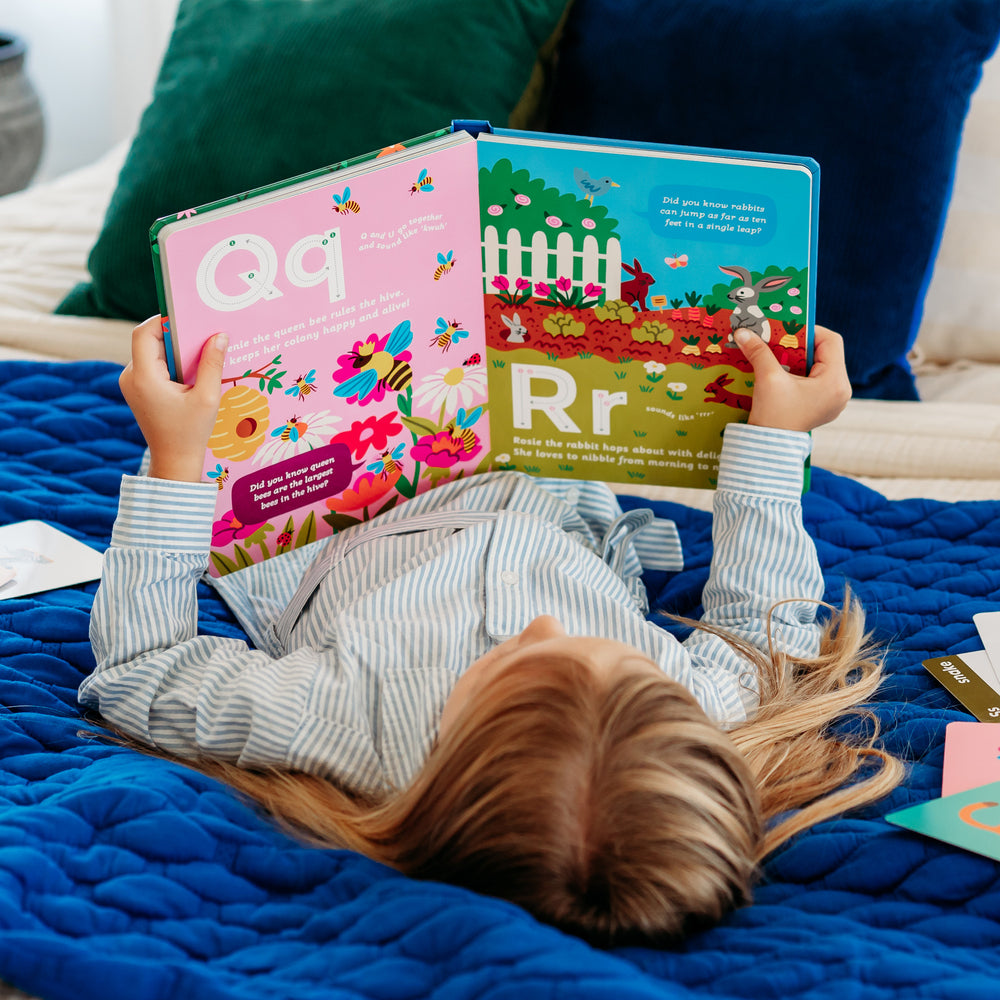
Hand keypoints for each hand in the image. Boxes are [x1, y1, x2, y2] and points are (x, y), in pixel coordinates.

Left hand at [119, 316, 227, 481]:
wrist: (174, 461)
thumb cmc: (190, 432)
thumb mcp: (207, 397)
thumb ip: (213, 364)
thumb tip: (220, 335)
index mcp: (144, 377)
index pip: (145, 333)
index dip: (164, 320)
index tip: (189, 319)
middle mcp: (131, 377)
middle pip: (149, 341)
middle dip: (175, 336)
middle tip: (201, 337)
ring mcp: (131, 383)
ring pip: (151, 352)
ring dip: (174, 350)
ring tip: (199, 356)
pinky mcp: (137, 389)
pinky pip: (152, 365)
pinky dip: (170, 362)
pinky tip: (191, 372)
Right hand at [735, 325, 851, 431]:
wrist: (769, 450)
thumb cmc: (774, 416)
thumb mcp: (768, 379)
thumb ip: (759, 352)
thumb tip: (743, 332)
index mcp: (835, 382)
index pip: (831, 341)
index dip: (809, 331)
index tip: (787, 330)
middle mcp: (841, 390)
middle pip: (826, 354)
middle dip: (800, 346)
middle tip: (779, 342)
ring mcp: (834, 401)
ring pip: (820, 367)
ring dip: (799, 359)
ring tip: (779, 357)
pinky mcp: (824, 407)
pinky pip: (816, 381)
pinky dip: (800, 373)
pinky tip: (783, 374)